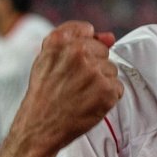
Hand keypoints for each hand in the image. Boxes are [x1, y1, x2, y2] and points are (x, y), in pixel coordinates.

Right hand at [14, 21, 123, 151]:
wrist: (39, 126)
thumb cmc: (44, 93)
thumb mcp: (47, 59)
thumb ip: (76, 40)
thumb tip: (110, 37)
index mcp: (60, 40)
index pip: (87, 30)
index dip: (83, 48)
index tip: (74, 62)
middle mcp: (78, 52)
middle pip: (103, 51)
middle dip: (93, 65)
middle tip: (75, 83)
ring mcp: (94, 71)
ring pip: (111, 69)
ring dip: (101, 82)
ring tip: (81, 94)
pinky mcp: (107, 90)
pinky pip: (117, 87)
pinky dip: (107, 97)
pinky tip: (90, 103)